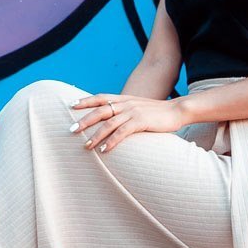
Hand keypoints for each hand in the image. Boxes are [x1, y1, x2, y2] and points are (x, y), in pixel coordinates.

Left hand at [69, 93, 184, 153]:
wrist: (177, 110)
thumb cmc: (157, 112)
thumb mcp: (138, 107)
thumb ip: (125, 110)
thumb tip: (112, 118)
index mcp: (124, 98)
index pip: (100, 97)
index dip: (85, 100)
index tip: (71, 105)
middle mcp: (126, 103)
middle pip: (100, 110)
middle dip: (84, 120)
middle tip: (71, 129)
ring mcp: (133, 111)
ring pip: (109, 123)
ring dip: (96, 135)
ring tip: (86, 146)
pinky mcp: (141, 121)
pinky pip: (122, 132)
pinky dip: (112, 141)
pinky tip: (105, 150)